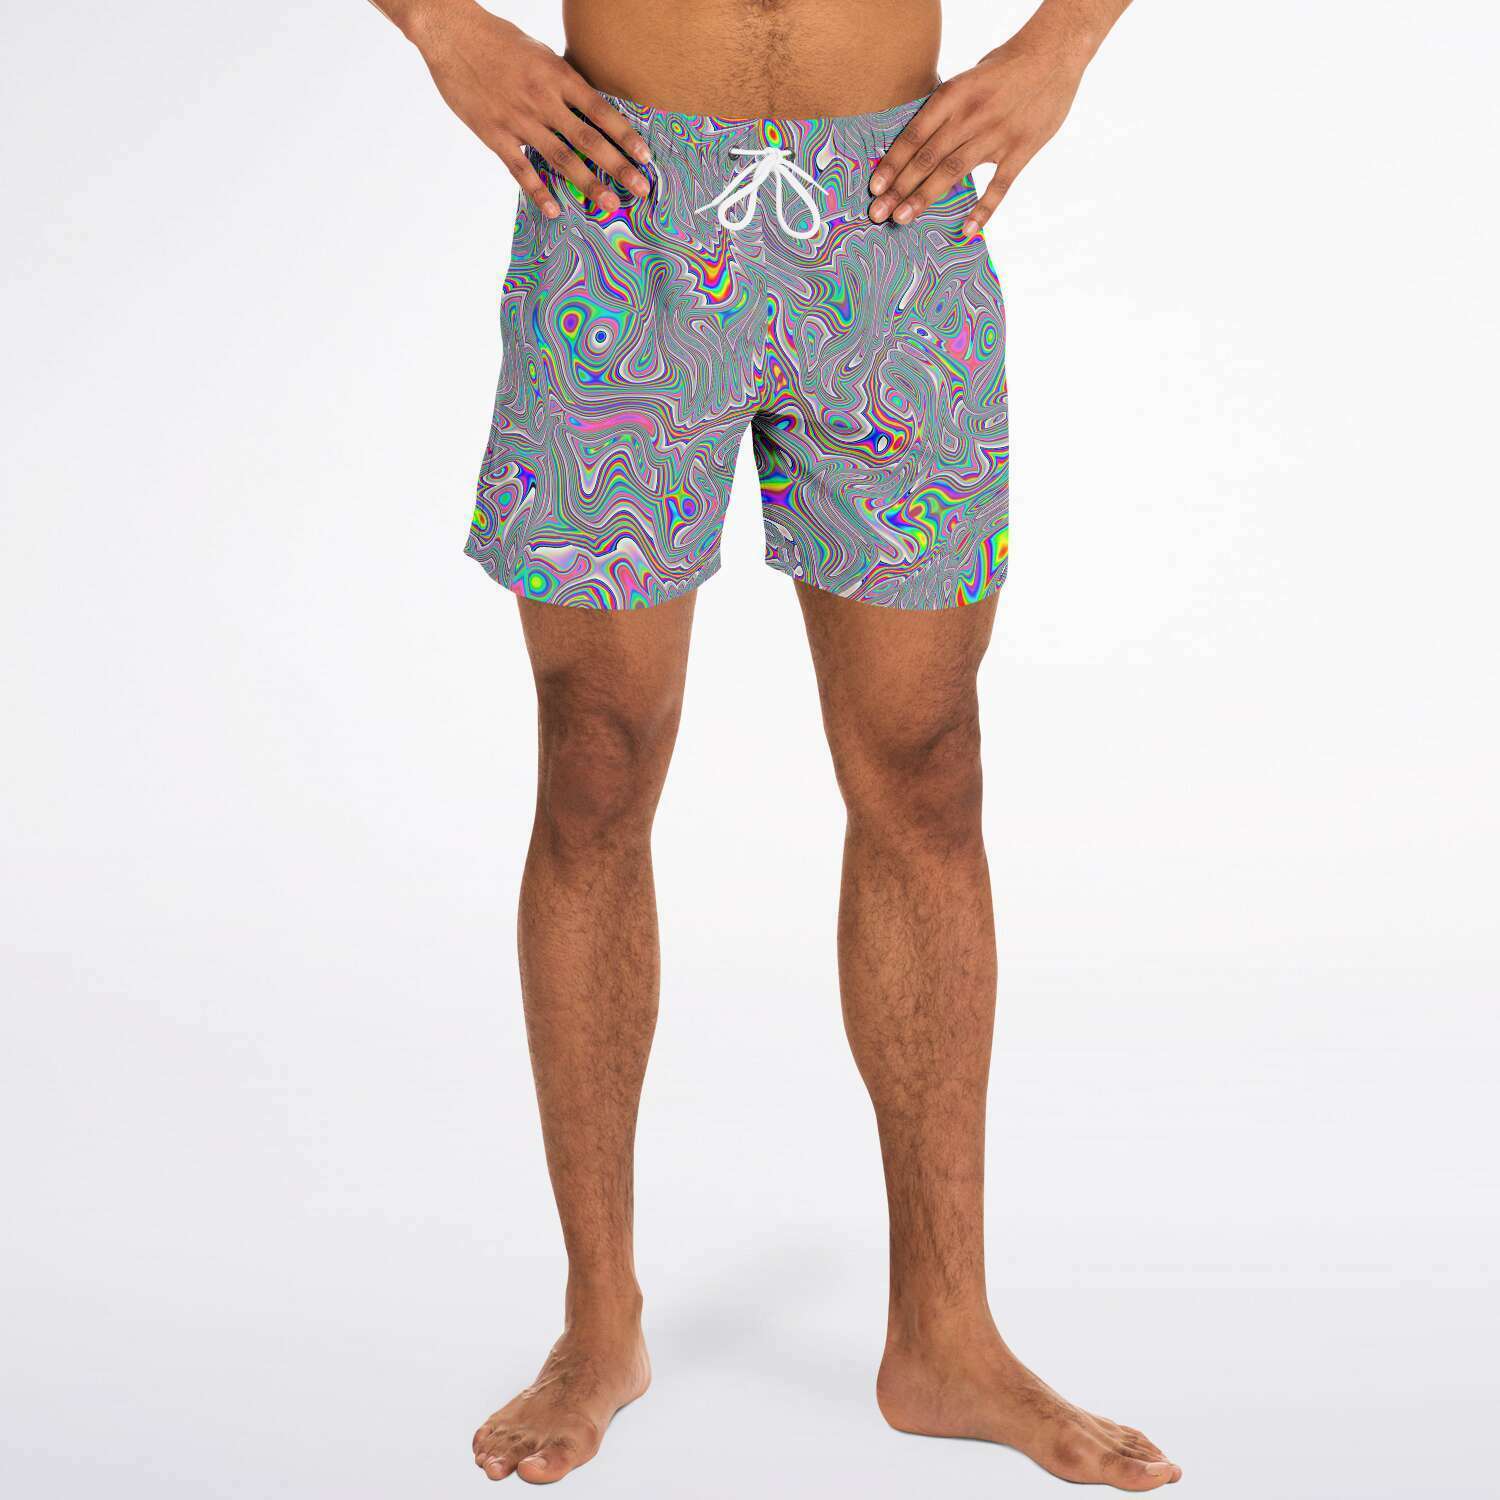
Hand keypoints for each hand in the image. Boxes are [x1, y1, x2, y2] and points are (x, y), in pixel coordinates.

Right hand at [406, 0, 651, 217]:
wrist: (452, 35)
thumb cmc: (499, 41)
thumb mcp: (541, 54)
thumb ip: (564, 82)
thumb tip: (589, 107)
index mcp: (558, 76)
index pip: (600, 111)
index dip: (625, 135)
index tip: (645, 157)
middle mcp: (543, 101)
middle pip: (589, 140)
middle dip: (618, 166)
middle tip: (641, 189)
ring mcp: (520, 121)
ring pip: (561, 159)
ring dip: (588, 184)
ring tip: (610, 204)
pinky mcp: (496, 135)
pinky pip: (522, 170)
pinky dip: (539, 192)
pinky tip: (555, 211)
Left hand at [868, 35, 1087, 235]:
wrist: (1054, 53)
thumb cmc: (1004, 67)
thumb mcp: (967, 80)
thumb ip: (944, 111)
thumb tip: (916, 145)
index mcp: (953, 95)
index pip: (914, 135)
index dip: (892, 163)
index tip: (874, 187)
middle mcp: (970, 116)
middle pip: (927, 159)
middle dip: (900, 189)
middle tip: (879, 214)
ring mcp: (996, 135)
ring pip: (953, 173)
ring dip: (925, 198)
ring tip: (903, 220)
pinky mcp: (1021, 150)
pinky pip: (999, 187)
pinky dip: (983, 211)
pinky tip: (966, 231)